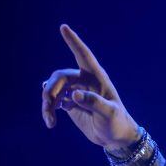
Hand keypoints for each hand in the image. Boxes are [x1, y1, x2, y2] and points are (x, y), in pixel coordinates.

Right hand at [41, 24, 139, 148]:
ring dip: (47, 102)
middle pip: (60, 77)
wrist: (115, 138)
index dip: (74, 42)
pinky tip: (51, 120)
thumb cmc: (117, 123)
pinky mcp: (71, 102)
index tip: (64, 27)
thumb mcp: (109, 114)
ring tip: (49, 121)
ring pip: (53, 89)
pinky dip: (49, 108)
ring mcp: (76, 91)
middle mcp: (85, 81)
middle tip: (48, 108)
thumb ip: (95, 103)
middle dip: (51, 91)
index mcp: (97, 78)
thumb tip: (75, 95)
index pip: (84, 56)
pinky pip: (54, 99)